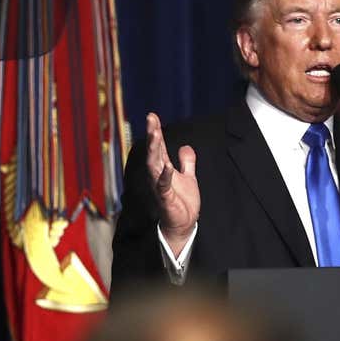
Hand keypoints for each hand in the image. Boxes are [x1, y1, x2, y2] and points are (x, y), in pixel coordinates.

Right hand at [145, 112, 199, 254]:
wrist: (184, 224)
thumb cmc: (182, 202)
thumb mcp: (188, 178)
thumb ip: (187, 162)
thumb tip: (187, 147)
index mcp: (163, 169)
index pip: (159, 147)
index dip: (156, 131)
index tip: (152, 115)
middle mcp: (158, 175)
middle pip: (154, 152)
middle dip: (153, 135)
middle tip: (151, 119)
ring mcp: (160, 186)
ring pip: (154, 165)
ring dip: (155, 150)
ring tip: (155, 135)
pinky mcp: (166, 198)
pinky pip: (163, 186)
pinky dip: (165, 176)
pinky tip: (167, 166)